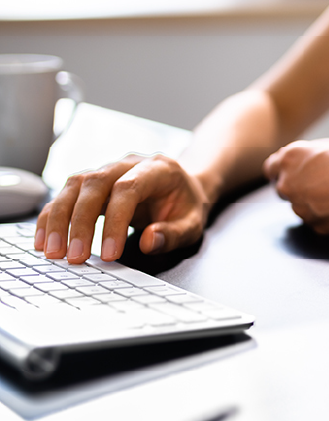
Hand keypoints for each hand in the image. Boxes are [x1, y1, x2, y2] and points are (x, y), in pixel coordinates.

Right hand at [34, 154, 208, 263]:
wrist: (184, 187)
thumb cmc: (186, 206)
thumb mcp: (193, 224)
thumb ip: (174, 234)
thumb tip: (148, 242)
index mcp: (159, 169)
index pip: (129, 188)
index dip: (115, 221)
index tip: (109, 253)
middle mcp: (128, 164)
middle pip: (94, 184)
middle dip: (80, 222)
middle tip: (73, 256)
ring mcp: (108, 169)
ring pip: (74, 185)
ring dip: (59, 219)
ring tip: (52, 251)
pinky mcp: (92, 182)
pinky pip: (66, 194)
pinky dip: (52, 215)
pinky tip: (44, 238)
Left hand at [263, 134, 328, 234]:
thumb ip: (321, 151)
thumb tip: (321, 156)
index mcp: (291, 158)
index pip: (271, 166)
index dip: (283, 168)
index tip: (295, 170)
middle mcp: (288, 184)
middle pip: (283, 188)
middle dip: (297, 185)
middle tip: (320, 182)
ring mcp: (300, 208)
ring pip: (299, 205)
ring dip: (312, 201)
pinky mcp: (315, 226)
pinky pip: (315, 219)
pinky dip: (325, 214)